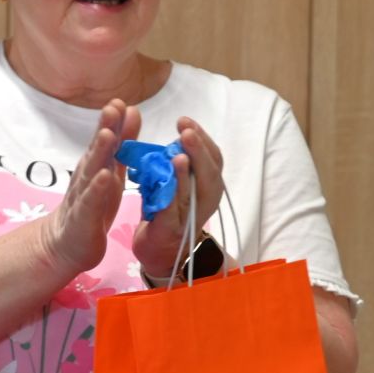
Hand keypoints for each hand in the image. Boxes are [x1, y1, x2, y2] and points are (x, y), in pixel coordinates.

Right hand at [32, 99, 137, 278]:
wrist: (66, 244)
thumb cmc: (92, 205)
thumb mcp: (110, 171)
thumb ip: (122, 143)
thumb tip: (131, 110)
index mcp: (96, 166)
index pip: (105, 141)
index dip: (112, 122)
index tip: (121, 101)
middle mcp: (87, 177)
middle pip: (97, 150)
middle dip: (105, 129)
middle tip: (113, 107)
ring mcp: (83, 196)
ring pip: (91, 172)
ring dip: (99, 153)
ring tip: (108, 135)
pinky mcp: (83, 217)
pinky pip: (90, 201)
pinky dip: (97, 189)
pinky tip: (103, 177)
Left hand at [131, 116, 226, 278]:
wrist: (160, 251)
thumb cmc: (168, 211)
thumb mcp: (176, 183)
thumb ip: (175, 163)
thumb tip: (172, 137)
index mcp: (208, 185)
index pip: (213, 158)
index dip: (202, 138)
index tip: (185, 121)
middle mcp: (206, 198)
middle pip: (209, 170)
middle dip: (198, 147)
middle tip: (185, 129)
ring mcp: (191, 214)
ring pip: (194, 188)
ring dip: (189, 166)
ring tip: (181, 147)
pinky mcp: (172, 227)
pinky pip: (174, 207)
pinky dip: (173, 192)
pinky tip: (167, 177)